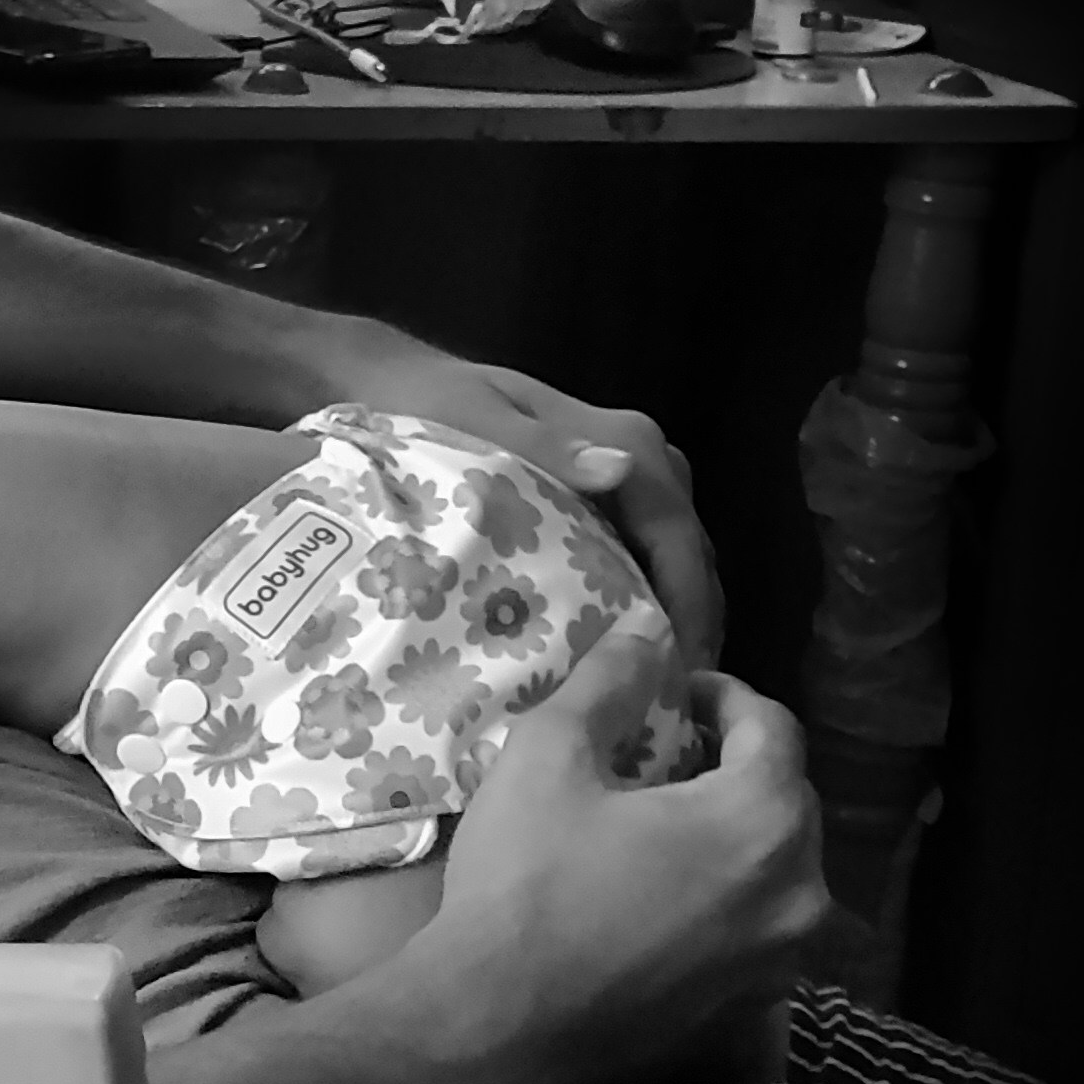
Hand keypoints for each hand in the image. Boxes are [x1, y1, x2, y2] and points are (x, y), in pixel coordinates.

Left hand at [333, 341, 723, 665]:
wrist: (392, 382)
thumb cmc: (430, 404)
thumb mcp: (475, 423)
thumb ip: (543, 447)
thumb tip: (619, 470)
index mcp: (625, 441)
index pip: (678, 535)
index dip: (689, 606)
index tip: (685, 674)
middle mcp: (640, 457)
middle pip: (688, 551)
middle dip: (691, 624)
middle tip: (674, 702)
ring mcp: (625, 476)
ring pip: (674, 555)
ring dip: (674, 615)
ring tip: (659, 689)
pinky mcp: (603, 495)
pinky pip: (644, 551)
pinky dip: (647, 597)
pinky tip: (627, 648)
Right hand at [399, 613, 829, 1083]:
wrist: (495, 1030)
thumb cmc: (523, 885)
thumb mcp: (548, 758)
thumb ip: (610, 684)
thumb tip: (647, 630)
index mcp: (763, 819)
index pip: (773, 727)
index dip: (722, 696)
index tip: (669, 694)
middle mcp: (800, 892)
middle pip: (786, 799)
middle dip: (732, 766)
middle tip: (660, 757)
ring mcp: (782, 962)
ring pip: (776, 870)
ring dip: (731, 837)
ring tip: (659, 830)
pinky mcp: (753, 1011)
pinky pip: (756, 932)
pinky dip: (723, 904)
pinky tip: (658, 903)